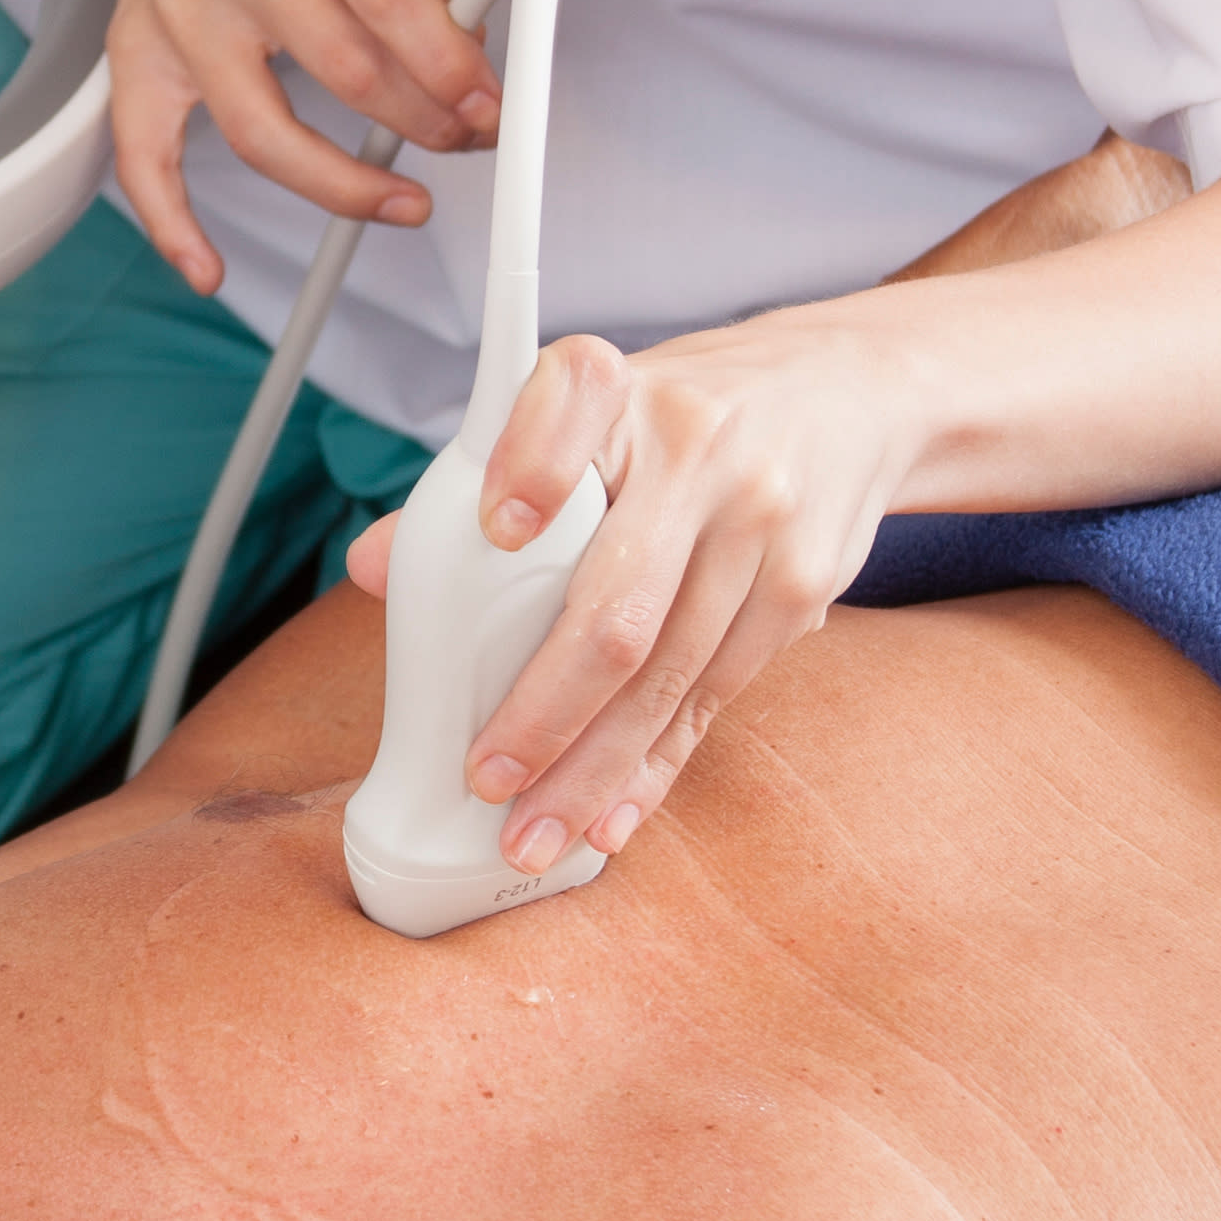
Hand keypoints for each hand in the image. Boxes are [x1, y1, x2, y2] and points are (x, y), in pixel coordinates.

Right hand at [103, 0, 501, 289]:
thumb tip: (466, 71)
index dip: (449, 70)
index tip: (488, 109)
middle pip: (341, 71)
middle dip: (423, 124)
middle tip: (465, 141)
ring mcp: (179, 6)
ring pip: (259, 130)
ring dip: (342, 184)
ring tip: (400, 200)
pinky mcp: (137, 48)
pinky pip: (141, 153)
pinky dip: (171, 220)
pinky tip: (207, 265)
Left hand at [346, 300, 922, 861]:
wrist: (849, 393)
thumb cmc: (681, 417)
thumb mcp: (592, 414)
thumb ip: (480, 482)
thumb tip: (371, 567)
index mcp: (621, 388)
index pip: (575, 399)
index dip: (533, 463)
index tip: (497, 527)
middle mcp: (697, 449)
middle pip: (618, 601)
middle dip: (547, 709)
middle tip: (487, 777)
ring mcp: (760, 524)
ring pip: (667, 673)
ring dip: (594, 769)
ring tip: (534, 832)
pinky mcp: (803, 587)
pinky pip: (714, 696)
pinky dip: (655, 765)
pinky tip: (611, 814)